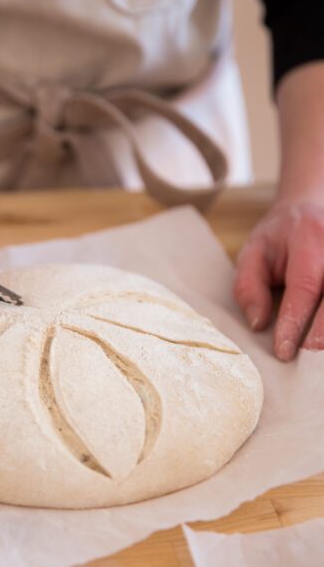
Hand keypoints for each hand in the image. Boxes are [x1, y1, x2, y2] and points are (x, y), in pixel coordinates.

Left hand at [233, 197, 323, 360]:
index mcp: (309, 240)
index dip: (295, 322)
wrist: (315, 204)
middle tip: (307, 362)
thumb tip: (258, 323)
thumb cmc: (281, 236)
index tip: (284, 352)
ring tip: (319, 362)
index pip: (304, 287)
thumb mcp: (254, 252)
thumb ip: (249, 286)